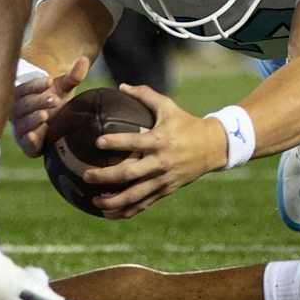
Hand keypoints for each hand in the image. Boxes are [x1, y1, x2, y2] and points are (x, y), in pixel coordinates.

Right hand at [11, 56, 88, 155]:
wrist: (58, 126)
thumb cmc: (56, 102)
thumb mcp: (64, 89)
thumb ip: (73, 76)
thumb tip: (84, 59)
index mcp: (21, 96)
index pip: (23, 89)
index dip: (34, 85)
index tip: (49, 81)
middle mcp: (17, 112)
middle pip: (22, 106)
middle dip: (37, 101)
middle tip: (54, 99)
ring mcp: (21, 128)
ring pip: (22, 123)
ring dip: (32, 119)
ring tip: (44, 115)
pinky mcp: (27, 145)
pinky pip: (24, 143)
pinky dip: (27, 140)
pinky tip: (32, 136)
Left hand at [84, 84, 226, 217]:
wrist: (213, 147)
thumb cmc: (186, 123)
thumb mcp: (168, 106)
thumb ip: (145, 95)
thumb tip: (121, 86)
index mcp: (160, 141)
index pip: (134, 143)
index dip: (115, 142)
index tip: (97, 142)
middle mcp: (160, 162)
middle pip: (130, 173)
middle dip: (106, 176)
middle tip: (86, 175)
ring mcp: (163, 179)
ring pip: (135, 195)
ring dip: (114, 201)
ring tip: (94, 201)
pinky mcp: (166, 190)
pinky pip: (144, 204)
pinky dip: (127, 210)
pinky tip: (110, 213)